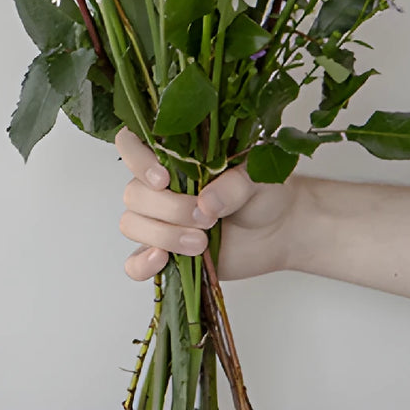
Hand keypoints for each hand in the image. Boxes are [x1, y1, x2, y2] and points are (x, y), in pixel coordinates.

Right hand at [116, 128, 297, 280]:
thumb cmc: (264, 192)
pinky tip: (162, 260)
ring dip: (164, 235)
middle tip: (206, 219)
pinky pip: (134, 262)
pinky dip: (142, 264)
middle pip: (134, 194)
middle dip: (169, 209)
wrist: (278, 229)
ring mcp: (159, 219)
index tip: (164, 179)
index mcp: (176, 155)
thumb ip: (234, 185)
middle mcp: (160, 186)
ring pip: (132, 224)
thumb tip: (205, 204)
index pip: (131, 145)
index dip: (137, 160)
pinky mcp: (165, 251)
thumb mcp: (258, 178)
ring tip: (202, 242)